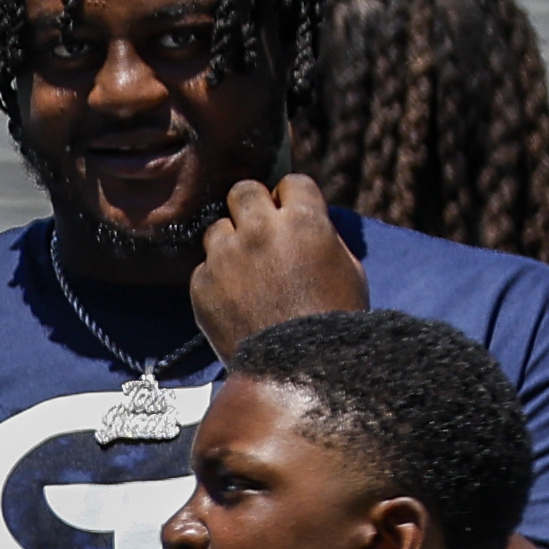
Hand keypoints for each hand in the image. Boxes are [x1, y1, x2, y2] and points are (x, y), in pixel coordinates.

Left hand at [189, 175, 366, 355]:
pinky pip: (204, 267)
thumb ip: (320, 233)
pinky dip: (216, 278)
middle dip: (252, 205)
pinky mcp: (202, 284)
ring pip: (218, 228)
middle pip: (242, 190)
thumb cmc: (332, 316)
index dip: (291, 198)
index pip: (290, 182)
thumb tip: (303, 219)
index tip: (290, 212)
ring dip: (230, 242)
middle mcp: (259, 230)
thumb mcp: (346, 265)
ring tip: (247, 269)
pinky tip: (234, 298)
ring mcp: (226, 256)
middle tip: (259, 227)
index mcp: (303, 220)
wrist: (299, 366)